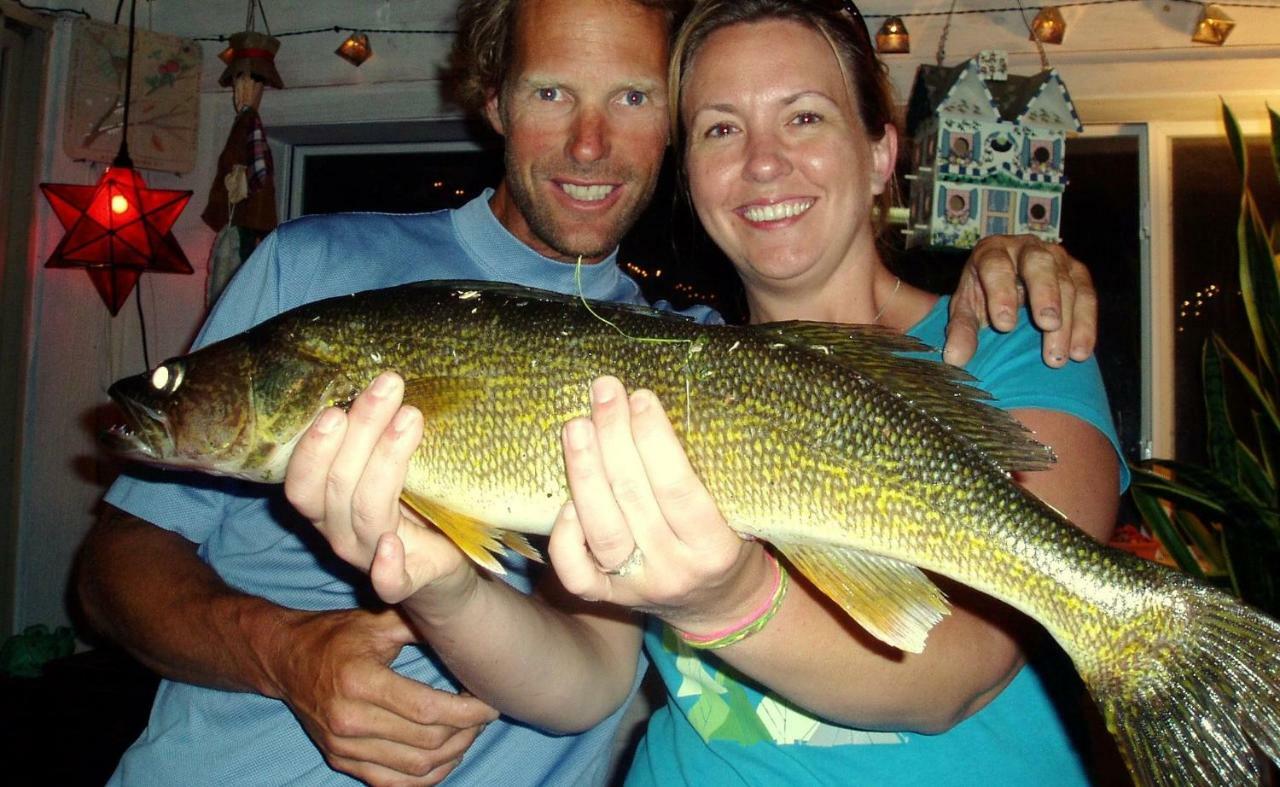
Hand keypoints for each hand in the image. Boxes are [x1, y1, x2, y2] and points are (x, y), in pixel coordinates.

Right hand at [272, 607, 497, 785]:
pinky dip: (426, 777)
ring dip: (452, 755)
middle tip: (484, 715)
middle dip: (466, 732)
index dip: (467, 711)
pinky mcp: (341, 762)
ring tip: (469, 733)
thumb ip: (421, 625)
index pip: (427, 709)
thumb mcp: (377, 622)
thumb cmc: (334, 636)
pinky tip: (445, 757)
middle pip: (426, 743)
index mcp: (360, 681)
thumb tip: (466, 627)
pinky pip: (393, 783)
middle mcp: (349, 720)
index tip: (489, 701)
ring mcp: (343, 747)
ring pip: (415, 769)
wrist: (286, 660)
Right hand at [284, 372, 472, 604]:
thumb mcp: (386, 464)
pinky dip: (387, 567)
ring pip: (367, 511)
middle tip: (388, 388)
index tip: (335, 407)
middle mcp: (339, 532)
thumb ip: (374, 435)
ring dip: (387, 462)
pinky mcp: (408, 581)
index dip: (313, 447)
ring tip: (411, 419)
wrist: (445, 563)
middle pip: (338, 485)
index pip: (302, 480)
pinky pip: (390, 583)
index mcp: (326, 503)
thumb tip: (382, 379)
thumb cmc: (412, 503)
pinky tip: (391, 545)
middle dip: (362, 431)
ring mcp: (370, 559)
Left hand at [547, 377, 771, 635]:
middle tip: (604, 392)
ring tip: (576, 427)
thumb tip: (655, 406)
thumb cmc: (732, 541)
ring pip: (601, 530)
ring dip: (584, 472)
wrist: (720, 606)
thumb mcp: (738, 510)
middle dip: (613, 438)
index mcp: (714, 548)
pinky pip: (575, 571)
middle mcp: (674, 570)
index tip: (642, 397)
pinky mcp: (607, 599)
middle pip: (633, 498)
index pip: (677, 488)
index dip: (655, 440)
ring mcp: (637, 586)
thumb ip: (706, 471)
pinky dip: (565, 534)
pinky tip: (564, 497)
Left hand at [944, 235, 1096, 367]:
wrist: (1008, 291)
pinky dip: (1086, 326)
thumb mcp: (967, 311)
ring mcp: (1056, 258)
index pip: (996, 265)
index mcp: (991, 251)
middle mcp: (1026, 247)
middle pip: (1039, 264)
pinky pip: (1087, 297)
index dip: (1001, 293)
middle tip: (1047, 326)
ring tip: (1059, 357)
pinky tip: (1080, 353)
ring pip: (1067, 284)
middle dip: (1045, 294)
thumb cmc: (983, 298)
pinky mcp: (1077, 273)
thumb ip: (961, 331)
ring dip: (1067, 322)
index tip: (1004, 326)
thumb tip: (955, 358)